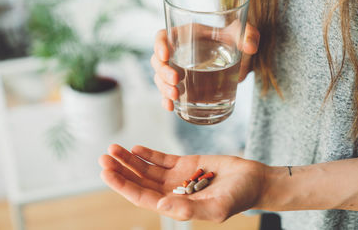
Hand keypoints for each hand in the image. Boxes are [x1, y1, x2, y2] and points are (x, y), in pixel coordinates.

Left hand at [99, 144, 265, 221]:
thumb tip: (158, 206)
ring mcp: (177, 177)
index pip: (142, 197)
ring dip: (130, 159)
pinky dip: (147, 153)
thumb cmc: (238, 197)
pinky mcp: (185, 163)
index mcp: (175, 206)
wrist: (253, 180)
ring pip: (147, 168)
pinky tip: (135, 147)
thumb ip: (188, 209)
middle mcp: (171, 192)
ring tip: (113, 148)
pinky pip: (161, 159)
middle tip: (104, 156)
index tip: (106, 172)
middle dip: (121, 170)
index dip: (123, 185)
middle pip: (139, 181)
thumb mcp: (216, 207)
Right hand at [151, 23, 259, 110]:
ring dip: (163, 88)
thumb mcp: (244, 34)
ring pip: (161, 78)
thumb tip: (250, 46)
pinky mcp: (184, 86)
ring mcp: (179, 70)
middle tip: (177, 80)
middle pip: (159, 61)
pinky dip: (167, 100)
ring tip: (175, 96)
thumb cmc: (238, 41)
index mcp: (186, 34)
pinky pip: (169, 93)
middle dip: (163, 72)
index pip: (163, 36)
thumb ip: (250, 35)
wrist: (241, 60)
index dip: (159, 45)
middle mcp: (179, 52)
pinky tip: (170, 107)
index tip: (165, 55)